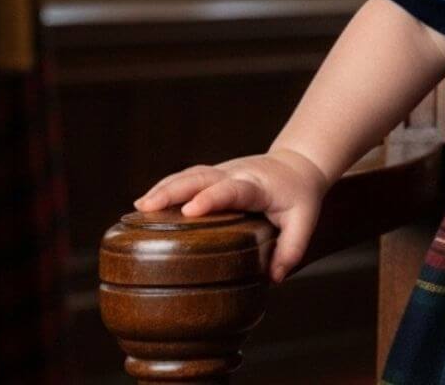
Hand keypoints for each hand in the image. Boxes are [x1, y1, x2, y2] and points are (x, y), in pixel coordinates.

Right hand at [132, 147, 331, 283]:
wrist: (298, 166)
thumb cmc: (299, 196)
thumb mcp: (305, 220)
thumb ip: (291, 249)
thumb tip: (274, 278)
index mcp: (257, 185)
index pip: (232, 189)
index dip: (211, 198)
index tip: (191, 210)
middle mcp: (235, 174)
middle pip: (201, 176)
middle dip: (174, 190)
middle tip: (147, 206)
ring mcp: (221, 172)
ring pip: (189, 174)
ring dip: (164, 188)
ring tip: (139, 207)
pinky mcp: (211, 175)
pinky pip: (186, 178)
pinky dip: (165, 188)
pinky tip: (145, 205)